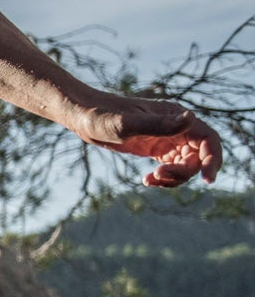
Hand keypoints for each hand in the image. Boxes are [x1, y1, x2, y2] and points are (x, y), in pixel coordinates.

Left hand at [72, 95, 222, 187]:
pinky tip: (146, 181)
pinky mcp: (156, 148)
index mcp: (176, 116)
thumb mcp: (127, 124)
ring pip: (186, 164)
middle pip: (199, 156)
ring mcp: (167, 138)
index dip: (213, 159)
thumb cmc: (102, 116)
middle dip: (186, 172)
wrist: (83, 117)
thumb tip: (191, 118)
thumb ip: (158, 124)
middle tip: (159, 176)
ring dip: (174, 178)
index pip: (208, 139)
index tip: (207, 180)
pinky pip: (171, 167)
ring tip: (150, 179)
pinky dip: (164, 178)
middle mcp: (176, 127)